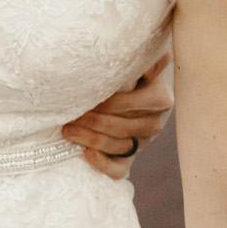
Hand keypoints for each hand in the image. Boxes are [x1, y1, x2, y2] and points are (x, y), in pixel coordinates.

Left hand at [62, 48, 173, 180]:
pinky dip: (103, 165)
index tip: (85, 97)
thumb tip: (153, 58)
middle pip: (123, 127)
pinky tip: (85, 154)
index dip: (109, 103)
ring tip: (67, 130)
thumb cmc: (130, 73)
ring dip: (91, 140)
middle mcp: (154, 123)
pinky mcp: (129, 159)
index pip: (133, 103)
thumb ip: (147, 57)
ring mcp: (142, 143)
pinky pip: (119, 170)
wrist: (130, 94)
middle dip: (94, 121)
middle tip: (68, 115)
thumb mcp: (140, 62)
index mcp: (159, 99)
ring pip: (119, 147)